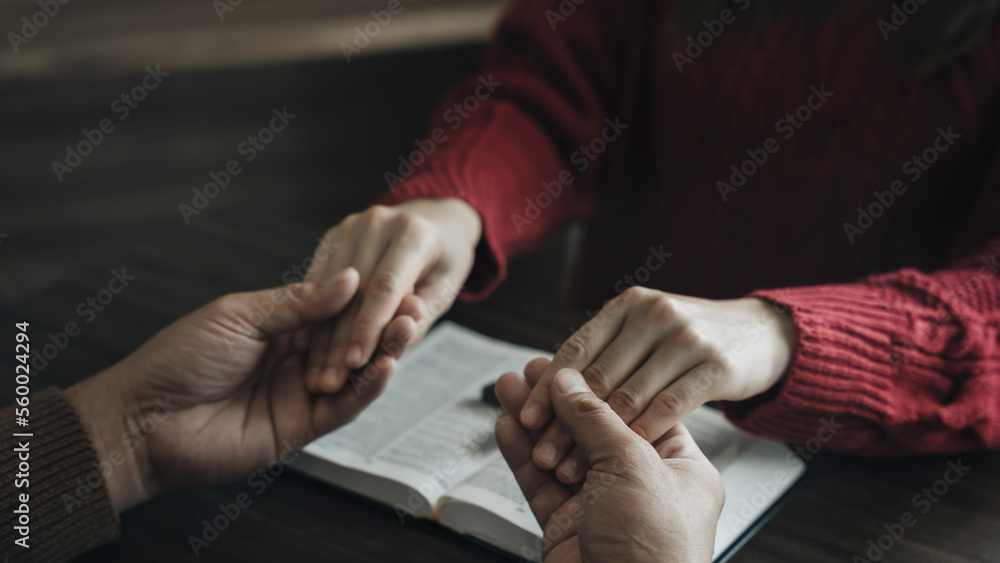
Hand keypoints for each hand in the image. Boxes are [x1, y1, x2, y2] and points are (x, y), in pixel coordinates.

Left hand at [65, 268, 414, 511]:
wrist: (145, 418)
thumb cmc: (179, 360)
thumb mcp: (239, 315)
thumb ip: (297, 303)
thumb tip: (348, 280)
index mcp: (279, 327)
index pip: (335, 310)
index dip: (366, 298)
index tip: (396, 281)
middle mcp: (295, 360)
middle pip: (352, 340)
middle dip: (384, 323)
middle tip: (414, 304)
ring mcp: (299, 394)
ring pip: (355, 373)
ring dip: (385, 352)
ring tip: (409, 328)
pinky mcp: (300, 428)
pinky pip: (343, 408)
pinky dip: (367, 388)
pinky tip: (387, 367)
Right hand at [303, 198, 480, 393]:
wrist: (434, 222)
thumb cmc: (444, 262)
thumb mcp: (444, 290)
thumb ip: (418, 319)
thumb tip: (389, 347)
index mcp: (414, 234)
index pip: (385, 287)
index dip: (368, 327)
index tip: (355, 363)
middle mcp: (379, 223)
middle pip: (353, 292)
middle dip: (340, 341)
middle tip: (329, 382)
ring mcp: (352, 226)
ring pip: (330, 290)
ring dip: (320, 335)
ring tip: (316, 373)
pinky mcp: (334, 235)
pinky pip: (319, 281)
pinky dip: (313, 316)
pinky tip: (306, 347)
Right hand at [495, 363, 723, 562]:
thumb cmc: (656, 553)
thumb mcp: (632, 465)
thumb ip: (595, 418)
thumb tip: (570, 382)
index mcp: (679, 468)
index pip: (635, 410)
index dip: (600, 385)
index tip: (572, 362)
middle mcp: (641, 487)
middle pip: (592, 430)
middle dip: (559, 400)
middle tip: (533, 371)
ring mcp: (603, 508)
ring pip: (561, 453)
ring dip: (534, 422)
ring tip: (511, 389)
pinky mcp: (569, 528)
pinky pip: (540, 485)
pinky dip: (522, 457)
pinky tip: (507, 429)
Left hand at [520, 287, 794, 482]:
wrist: (762, 334)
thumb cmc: (690, 341)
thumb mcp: (644, 334)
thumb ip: (603, 356)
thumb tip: (550, 386)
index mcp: (626, 306)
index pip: (575, 350)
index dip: (548, 388)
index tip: (526, 419)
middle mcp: (653, 314)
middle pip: (596, 377)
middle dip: (564, 422)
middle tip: (544, 453)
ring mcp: (686, 337)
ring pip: (628, 396)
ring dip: (597, 440)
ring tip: (574, 466)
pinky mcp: (716, 365)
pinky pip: (668, 407)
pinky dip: (641, 434)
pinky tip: (623, 456)